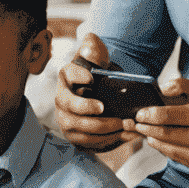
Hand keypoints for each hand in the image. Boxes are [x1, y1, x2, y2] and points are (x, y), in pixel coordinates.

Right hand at [53, 33, 125, 152]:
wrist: (102, 92)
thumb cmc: (98, 74)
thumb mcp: (97, 57)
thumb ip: (93, 48)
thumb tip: (89, 44)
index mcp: (66, 77)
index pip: (68, 76)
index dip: (78, 77)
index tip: (92, 78)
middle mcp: (62, 100)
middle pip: (72, 112)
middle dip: (95, 117)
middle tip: (118, 117)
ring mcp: (67, 120)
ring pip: (81, 131)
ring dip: (105, 131)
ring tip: (125, 126)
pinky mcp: (76, 135)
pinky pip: (90, 143)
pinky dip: (108, 141)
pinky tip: (125, 135)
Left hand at [131, 75, 188, 177]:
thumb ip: (185, 85)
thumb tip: (162, 87)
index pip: (165, 116)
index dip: (147, 115)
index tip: (139, 114)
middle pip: (163, 133)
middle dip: (145, 128)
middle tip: (137, 124)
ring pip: (167, 147)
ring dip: (153, 140)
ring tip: (146, 133)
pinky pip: (176, 157)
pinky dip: (165, 149)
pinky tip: (160, 142)